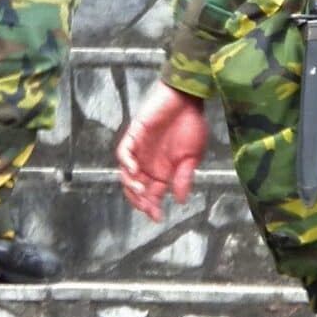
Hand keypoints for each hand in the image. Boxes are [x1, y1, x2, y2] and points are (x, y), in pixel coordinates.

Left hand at [116, 81, 211, 220]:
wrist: (188, 99)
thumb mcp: (192, 156)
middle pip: (136, 187)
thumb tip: (179, 200)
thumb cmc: (191, 125)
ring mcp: (140, 149)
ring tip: (141, 191)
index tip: (157, 217)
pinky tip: (134, 170)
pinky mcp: (134, 134)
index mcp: (162, 170)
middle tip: (147, 207)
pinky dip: (126, 162)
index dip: (152, 207)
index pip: (152, 194)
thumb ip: (184, 177)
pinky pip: (124, 151)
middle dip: (140, 200)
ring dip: (131, 185)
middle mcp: (148, 162)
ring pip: (126, 173)